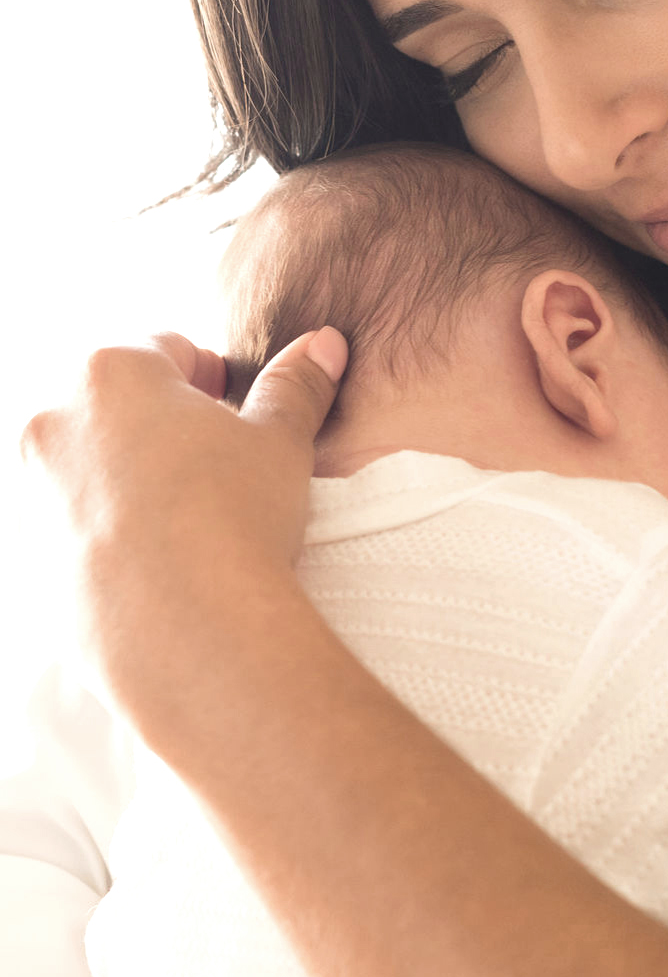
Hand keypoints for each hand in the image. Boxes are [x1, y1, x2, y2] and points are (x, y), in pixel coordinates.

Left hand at [20, 327, 346, 722]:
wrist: (189, 632)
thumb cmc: (233, 518)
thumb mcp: (279, 440)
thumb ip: (296, 385)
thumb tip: (324, 344)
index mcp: (110, 373)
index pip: (167, 347)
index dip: (212, 374)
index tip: (237, 408)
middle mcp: (56, 421)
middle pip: (120, 400)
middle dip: (168, 420)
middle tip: (221, 457)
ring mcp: (37, 491)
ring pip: (96, 460)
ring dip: (139, 472)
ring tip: (197, 509)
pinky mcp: (34, 555)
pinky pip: (81, 522)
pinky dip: (118, 525)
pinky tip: (167, 553)